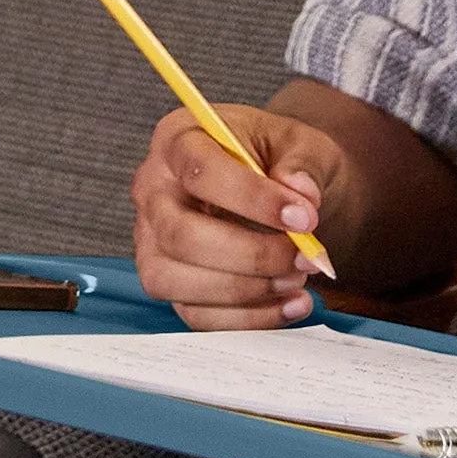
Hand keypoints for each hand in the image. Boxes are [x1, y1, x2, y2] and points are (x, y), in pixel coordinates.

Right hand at [130, 104, 348, 328]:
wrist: (279, 190)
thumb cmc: (280, 160)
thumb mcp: (301, 144)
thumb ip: (303, 164)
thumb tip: (301, 194)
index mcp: (179, 139)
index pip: (199, 172)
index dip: (251, 199)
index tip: (305, 218)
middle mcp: (153, 190)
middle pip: (179, 234)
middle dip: (250, 255)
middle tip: (304, 258)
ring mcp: (152, 240)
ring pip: (175, 280)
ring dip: (245, 290)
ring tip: (297, 279)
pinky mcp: (168, 280)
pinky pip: (194, 314)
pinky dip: (247, 318)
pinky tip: (290, 304)